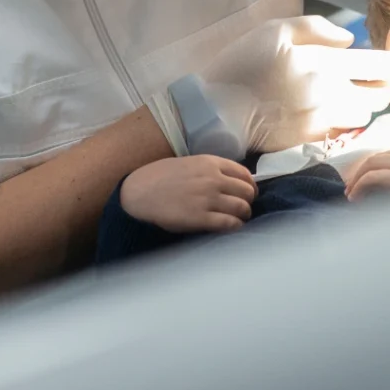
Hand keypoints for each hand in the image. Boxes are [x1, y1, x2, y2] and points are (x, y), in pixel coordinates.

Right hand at [121, 155, 256, 232]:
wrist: (140, 191)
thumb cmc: (162, 176)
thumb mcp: (191, 163)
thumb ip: (211, 170)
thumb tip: (230, 182)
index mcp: (211, 163)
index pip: (244, 174)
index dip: (250, 185)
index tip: (247, 192)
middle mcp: (214, 179)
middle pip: (247, 192)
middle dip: (249, 201)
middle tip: (244, 207)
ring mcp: (209, 199)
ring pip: (242, 208)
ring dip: (244, 215)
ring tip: (239, 218)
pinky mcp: (201, 218)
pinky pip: (229, 223)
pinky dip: (235, 226)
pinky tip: (232, 227)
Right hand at [202, 16, 389, 152]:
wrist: (215, 110)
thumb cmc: (242, 65)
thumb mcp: (275, 31)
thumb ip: (317, 28)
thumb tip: (349, 39)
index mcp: (322, 60)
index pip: (377, 62)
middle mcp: (328, 92)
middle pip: (376, 94)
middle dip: (376, 88)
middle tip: (360, 83)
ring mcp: (321, 120)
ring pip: (361, 116)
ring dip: (357, 108)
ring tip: (333, 101)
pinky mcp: (311, 142)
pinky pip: (340, 134)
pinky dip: (337, 126)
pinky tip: (315, 118)